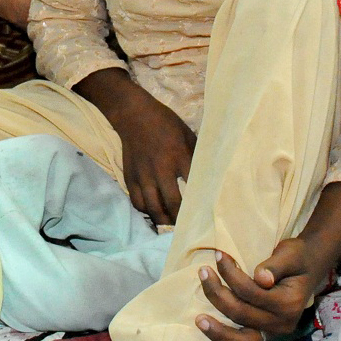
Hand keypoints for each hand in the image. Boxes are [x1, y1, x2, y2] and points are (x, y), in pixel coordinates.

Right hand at [106, 88, 195, 225]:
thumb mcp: (188, 135)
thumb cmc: (165, 124)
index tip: (208, 212)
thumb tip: (210, 172)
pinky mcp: (130, 178)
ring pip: (153, 208)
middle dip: (182, 218)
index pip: (194, 185)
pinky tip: (154, 211)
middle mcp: (160, 169)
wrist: (134, 116)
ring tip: (172, 223)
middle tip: (189, 225)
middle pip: (173, 203)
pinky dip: (147, 211)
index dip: (202, 201)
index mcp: (179, 156)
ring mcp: (143, 175)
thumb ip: (197, 155)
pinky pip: (138, 202)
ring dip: (164, 219)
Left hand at [197, 241, 329, 340]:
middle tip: (203, 272)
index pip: (251, 292)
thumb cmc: (297, 258)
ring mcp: (275, 334)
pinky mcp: (268, 337)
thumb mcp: (290, 254)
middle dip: (218, 295)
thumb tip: (261, 278)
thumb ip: (275, 265)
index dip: (231, 273)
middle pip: (242, 314)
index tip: (218, 255)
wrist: (310, 268)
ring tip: (199, 319)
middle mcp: (282, 323)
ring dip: (219, 332)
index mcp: (288, 303)